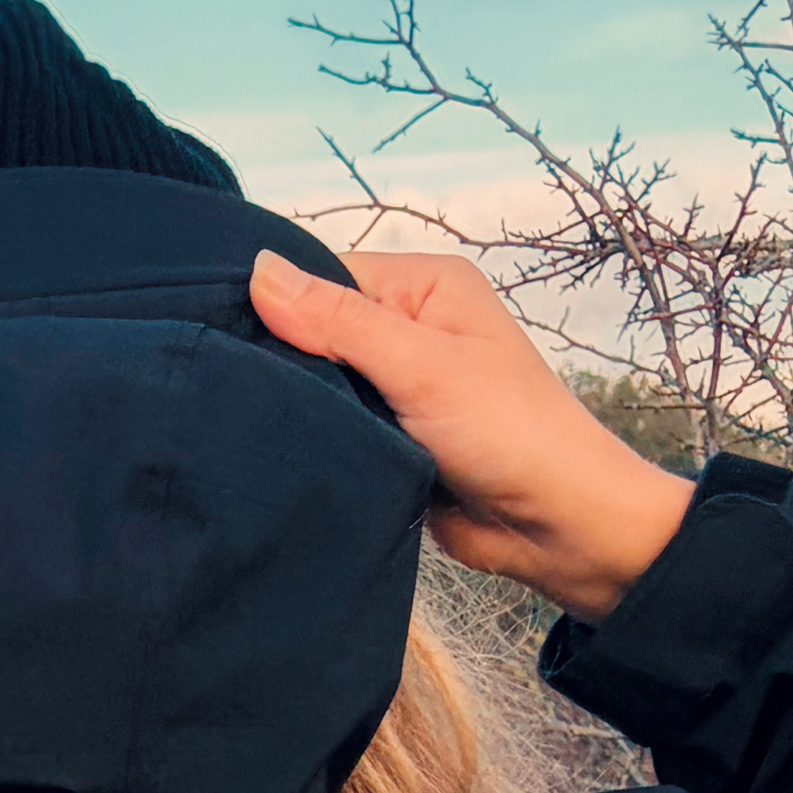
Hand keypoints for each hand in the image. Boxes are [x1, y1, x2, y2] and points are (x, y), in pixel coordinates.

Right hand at [245, 245, 692, 617]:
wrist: (556, 524)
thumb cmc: (509, 432)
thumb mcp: (419, 365)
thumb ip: (339, 321)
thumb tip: (258, 268)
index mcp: (426, 286)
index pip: (325, 276)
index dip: (280, 306)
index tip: (236, 342)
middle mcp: (413, 326)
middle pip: (317, 329)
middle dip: (287, 361)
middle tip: (247, 396)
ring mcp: (400, 384)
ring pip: (320, 383)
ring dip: (304, 408)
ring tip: (269, 431)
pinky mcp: (390, 435)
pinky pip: (335, 427)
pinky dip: (318, 440)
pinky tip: (291, 453)